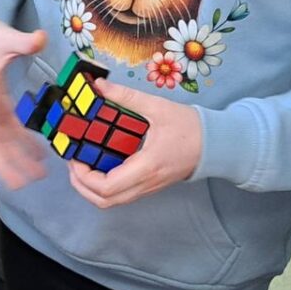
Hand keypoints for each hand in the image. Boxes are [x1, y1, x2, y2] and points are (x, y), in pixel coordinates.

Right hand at [0, 18, 48, 189]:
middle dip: (2, 164)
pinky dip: (24, 143)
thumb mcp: (3, 36)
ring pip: (1, 142)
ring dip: (16, 159)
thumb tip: (41, 38)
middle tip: (19, 185)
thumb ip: (22, 41)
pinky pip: (11, 130)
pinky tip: (41, 155)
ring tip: (37, 176)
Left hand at [68, 82, 200, 209]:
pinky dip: (104, 187)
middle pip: (105, 201)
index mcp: (147, 167)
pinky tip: (100, 166)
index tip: (75, 157)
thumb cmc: (191, 127)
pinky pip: (122, 195)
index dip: (84, 177)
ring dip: (91, 189)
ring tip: (82, 166)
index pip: (107, 187)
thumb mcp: (158, 107)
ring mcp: (148, 188)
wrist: (216, 144)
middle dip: (82, 186)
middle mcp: (145, 183)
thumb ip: (126, 97)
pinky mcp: (150, 186)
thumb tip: (99, 86)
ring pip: (112, 202)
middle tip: (73, 163)